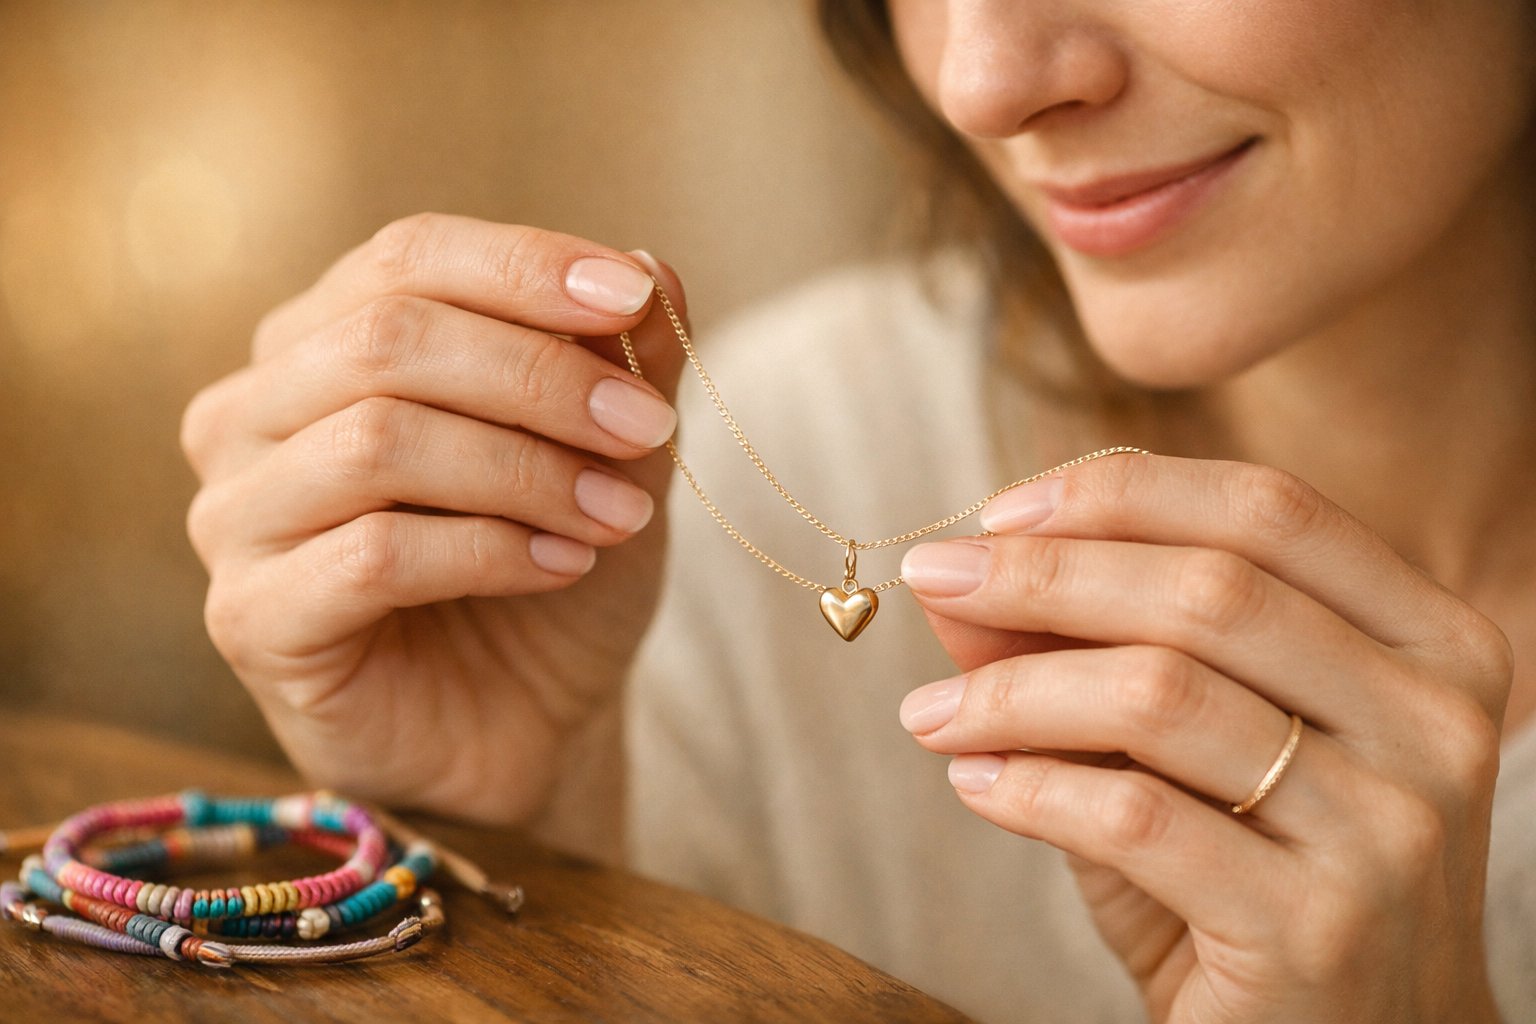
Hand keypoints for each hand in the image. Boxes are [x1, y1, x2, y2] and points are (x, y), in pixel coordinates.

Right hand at [182, 214, 686, 824]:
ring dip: (525, 469)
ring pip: (376, 439)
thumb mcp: (611, 458)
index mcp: (322, 342)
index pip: (408, 257)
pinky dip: (491, 550)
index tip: (636, 296)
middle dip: (540, 376)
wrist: (528, 723)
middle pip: (386, 337)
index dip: (524, 267)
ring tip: (621, 514)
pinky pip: (372, 554)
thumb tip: (653, 266)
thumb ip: (624, 364)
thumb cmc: (551, 570)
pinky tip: (565, 567)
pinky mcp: (252, 617)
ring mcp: (236, 516)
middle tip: (647, 428)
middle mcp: (253, 413)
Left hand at [897, 454, 1510, 1022]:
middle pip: (1209, 589)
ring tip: (930, 711)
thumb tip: (960, 582)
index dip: (1121, 491)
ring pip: (1162, 694)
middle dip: (1043, 573)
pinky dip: (1032, 788)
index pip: (1268, 510)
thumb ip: (1091, 652)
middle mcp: (1433, 720)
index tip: (998, 511)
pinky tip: (975, 784)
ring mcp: (1390, 829)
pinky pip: (1137, 817)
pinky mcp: (1320, 929)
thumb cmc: (1256, 881)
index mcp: (1427, 641)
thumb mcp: (1182, 751)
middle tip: (932, 579)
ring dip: (1014, 690)